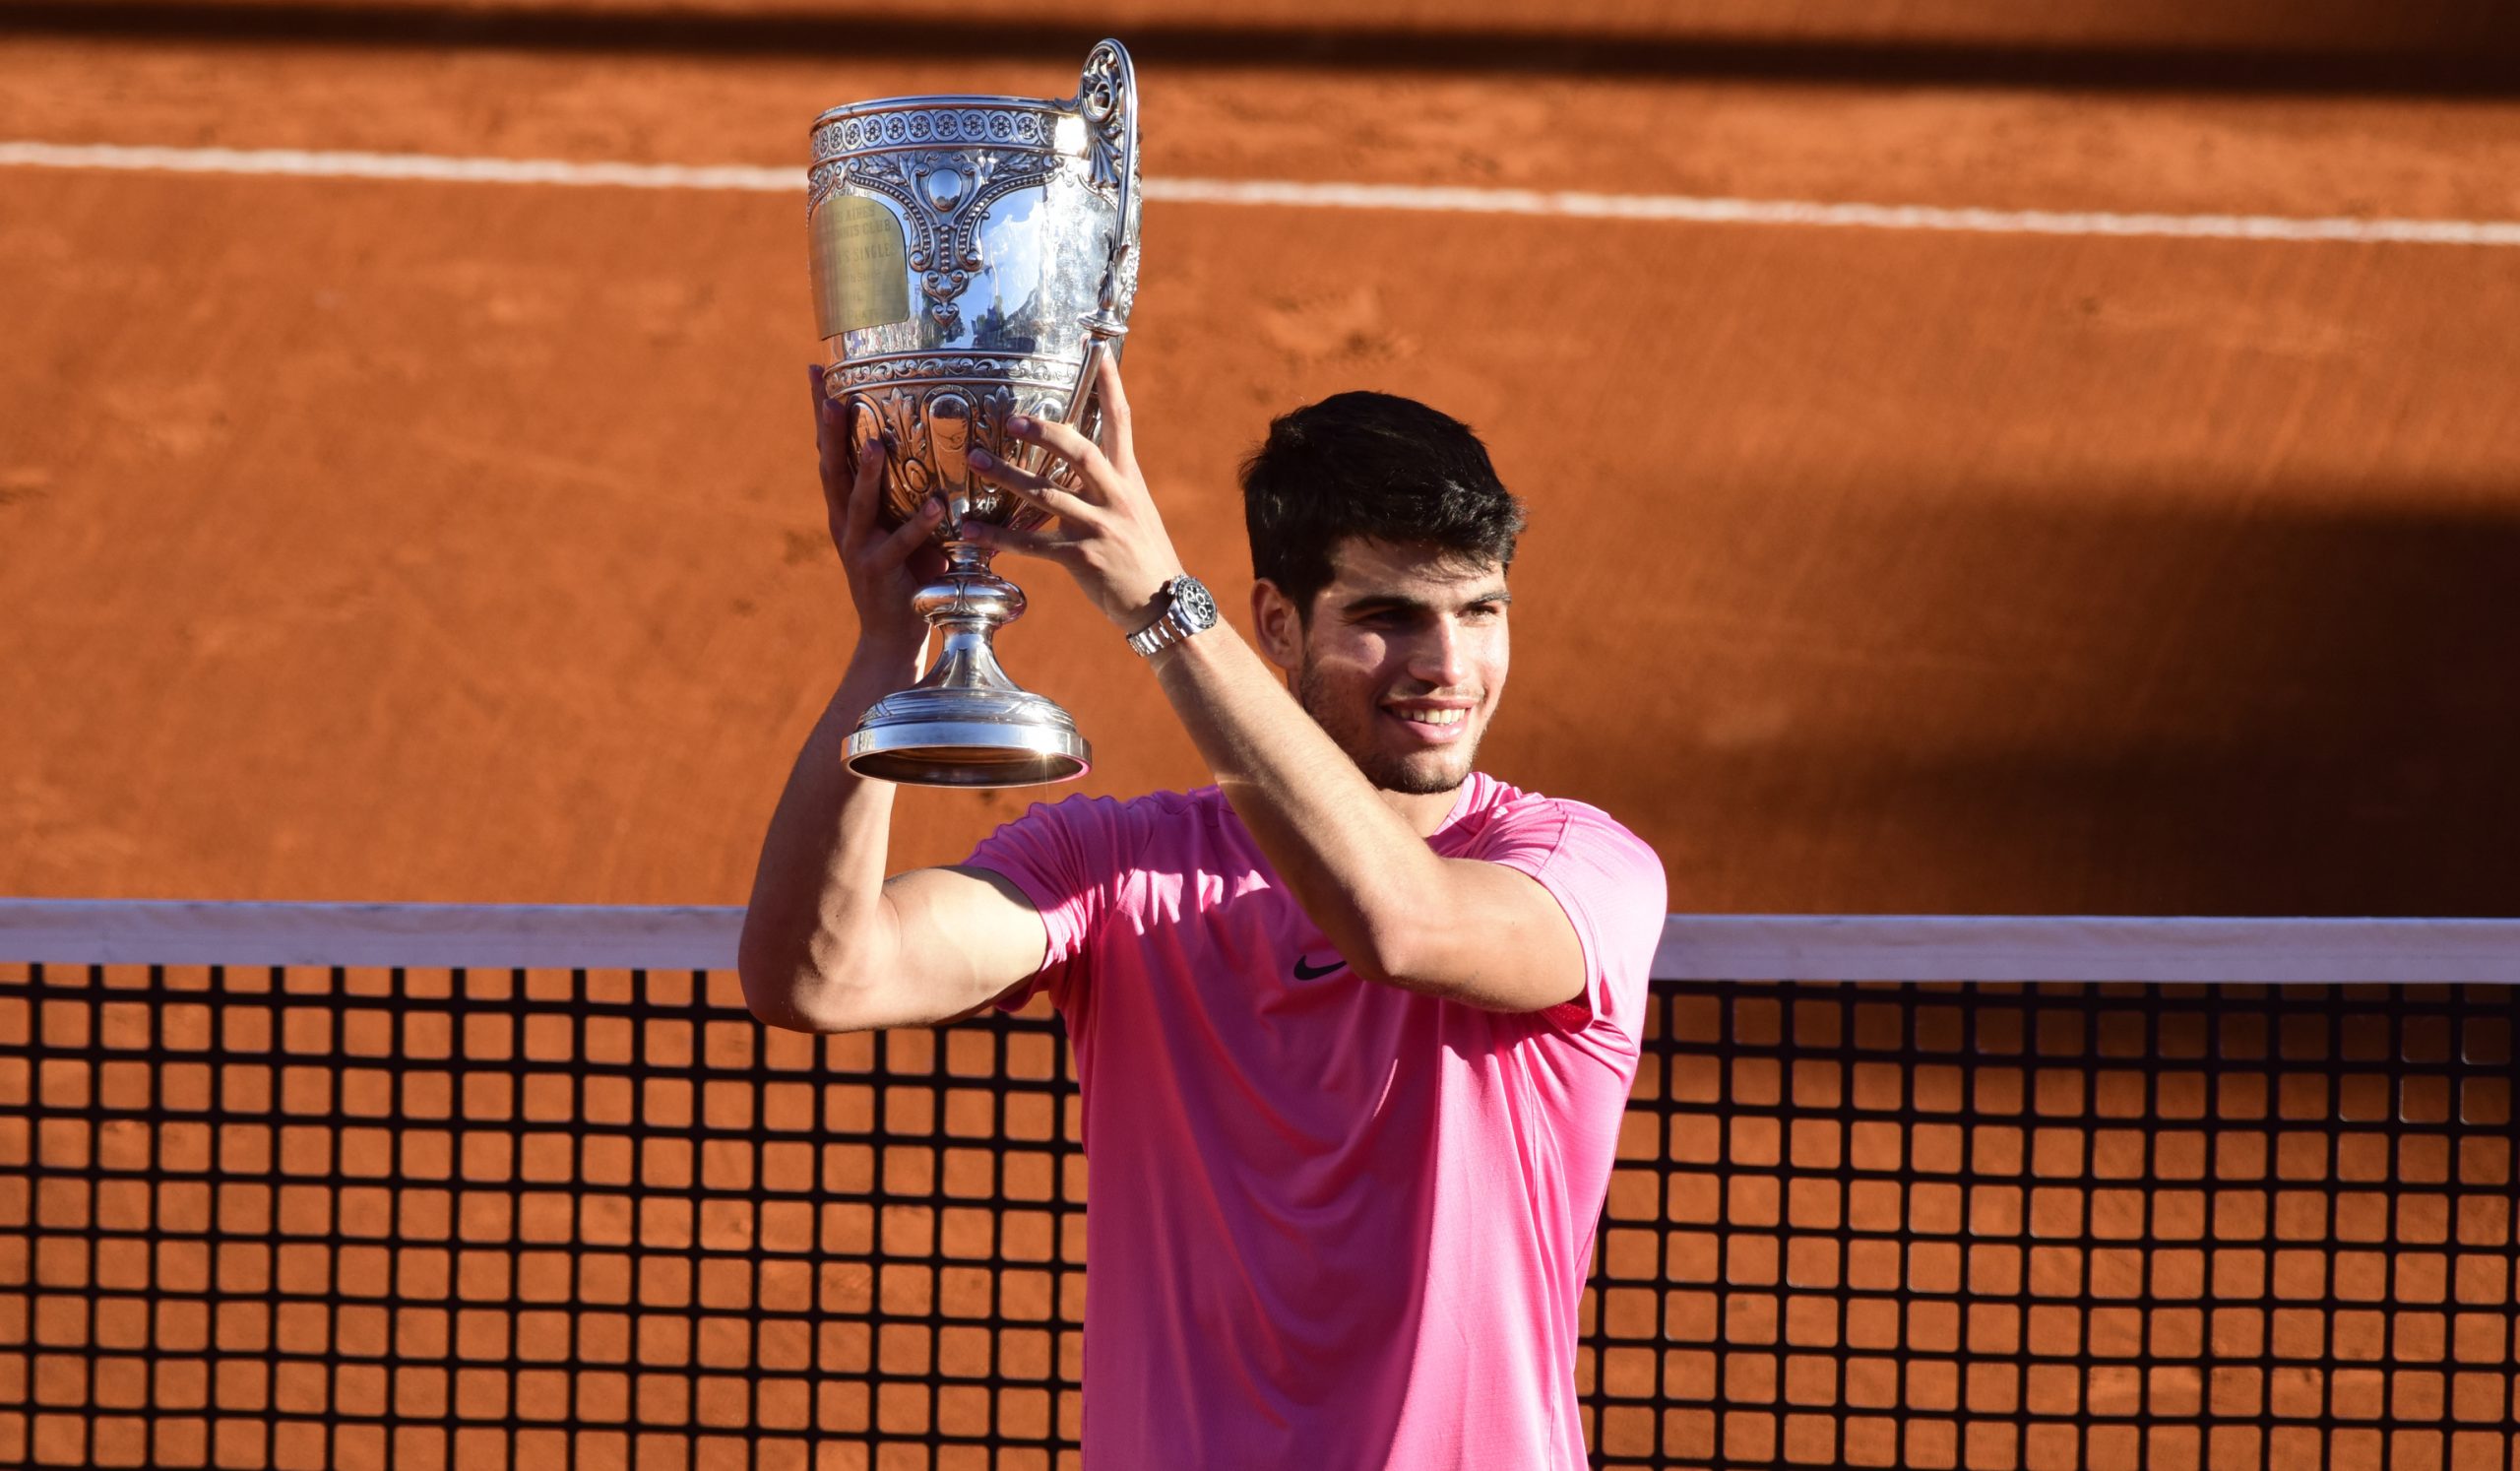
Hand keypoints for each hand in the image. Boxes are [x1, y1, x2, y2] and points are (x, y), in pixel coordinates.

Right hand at [810, 364, 946, 655]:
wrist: (892, 634)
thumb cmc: (906, 571)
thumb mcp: (901, 522)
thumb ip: (911, 486)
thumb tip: (942, 441)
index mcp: (845, 504)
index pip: (830, 447)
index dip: (823, 409)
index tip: (818, 368)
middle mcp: (843, 520)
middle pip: (830, 466)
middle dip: (828, 430)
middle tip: (829, 393)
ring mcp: (857, 547)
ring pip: (857, 502)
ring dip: (865, 472)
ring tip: (875, 442)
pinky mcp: (879, 572)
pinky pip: (902, 544)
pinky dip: (919, 525)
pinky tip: (938, 507)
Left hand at [959, 351, 1185, 631]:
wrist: (1164, 604)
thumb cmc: (1144, 556)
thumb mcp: (1134, 510)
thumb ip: (1105, 484)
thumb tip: (1072, 462)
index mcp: (1129, 479)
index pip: (1121, 421)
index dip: (1110, 384)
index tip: (1099, 349)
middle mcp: (1117, 497)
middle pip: (1079, 452)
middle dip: (1044, 432)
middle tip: (1010, 417)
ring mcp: (1101, 528)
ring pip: (1047, 496)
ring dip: (1007, 477)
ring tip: (976, 461)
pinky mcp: (1084, 560)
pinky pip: (1034, 545)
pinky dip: (999, 538)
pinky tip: (971, 532)